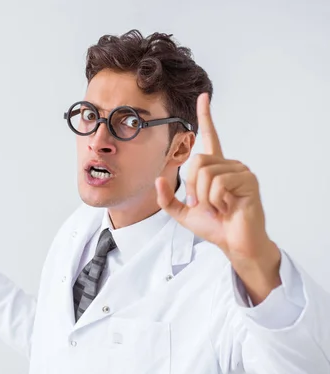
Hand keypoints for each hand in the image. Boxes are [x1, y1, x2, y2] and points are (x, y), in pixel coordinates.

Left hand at [155, 93, 280, 303]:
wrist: (234, 243)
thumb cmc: (214, 226)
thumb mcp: (182, 213)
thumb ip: (167, 199)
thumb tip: (158, 180)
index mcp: (214, 168)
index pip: (210, 136)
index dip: (206, 116)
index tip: (203, 97)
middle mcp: (229, 164)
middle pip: (197, 160)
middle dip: (193, 186)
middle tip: (202, 204)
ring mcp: (240, 171)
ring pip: (206, 172)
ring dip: (204, 196)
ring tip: (217, 207)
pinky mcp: (248, 180)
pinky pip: (218, 183)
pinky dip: (215, 200)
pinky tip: (227, 208)